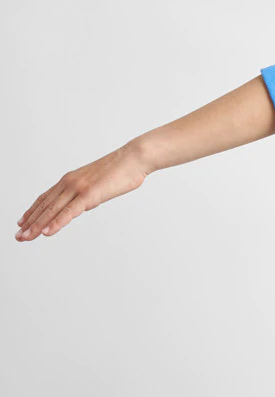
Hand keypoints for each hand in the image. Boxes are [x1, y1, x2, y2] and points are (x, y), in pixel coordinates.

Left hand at [16, 145, 148, 241]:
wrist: (133, 159)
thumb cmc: (121, 170)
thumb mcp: (98, 184)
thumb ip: (87, 193)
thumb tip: (83, 203)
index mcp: (70, 180)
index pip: (46, 198)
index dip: (32, 211)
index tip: (22, 222)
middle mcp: (69, 183)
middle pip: (44, 206)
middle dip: (30, 222)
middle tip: (19, 236)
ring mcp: (78, 188)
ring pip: (52, 210)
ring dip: (37, 225)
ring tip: (26, 237)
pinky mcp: (89, 195)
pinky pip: (69, 212)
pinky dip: (56, 223)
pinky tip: (46, 232)